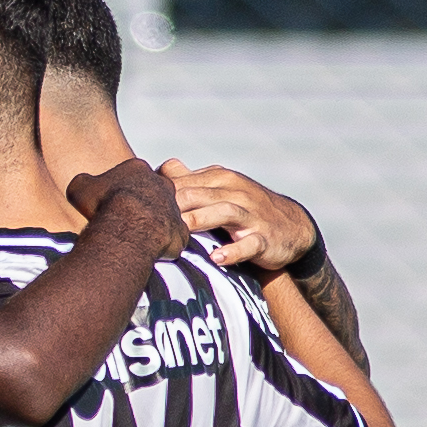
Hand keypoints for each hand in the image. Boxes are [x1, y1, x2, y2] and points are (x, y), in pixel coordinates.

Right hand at [69, 157, 192, 257]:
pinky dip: (162, 245)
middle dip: (140, 204)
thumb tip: (84, 184)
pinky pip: (173, 238)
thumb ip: (84, 182)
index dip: (120, 188)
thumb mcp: (80, 187)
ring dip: (152, 224)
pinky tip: (148, 251)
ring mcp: (174, 207)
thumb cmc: (105, 206)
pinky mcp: (180, 231)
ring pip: (164, 215)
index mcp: (137, 169)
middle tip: (124, 219)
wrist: (126, 228)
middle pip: (152, 192)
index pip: (132, 174)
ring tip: (134, 238)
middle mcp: (161, 185)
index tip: (112, 201)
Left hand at [163, 161, 319, 275]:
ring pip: (224, 213)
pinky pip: (249, 244)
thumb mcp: (221, 190)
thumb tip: (161, 168)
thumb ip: (191, 180)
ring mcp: (251, 216)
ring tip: (179, 233)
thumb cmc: (246, 209)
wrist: (292, 227)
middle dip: (176, 205)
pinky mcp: (264, 239)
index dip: (160, 195)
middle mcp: (236, 193)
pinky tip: (217, 258)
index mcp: (221, 180)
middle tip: (149, 219)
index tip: (134, 207)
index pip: (185, 183)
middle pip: (200, 195)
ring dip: (201, 221)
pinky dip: (234, 251)